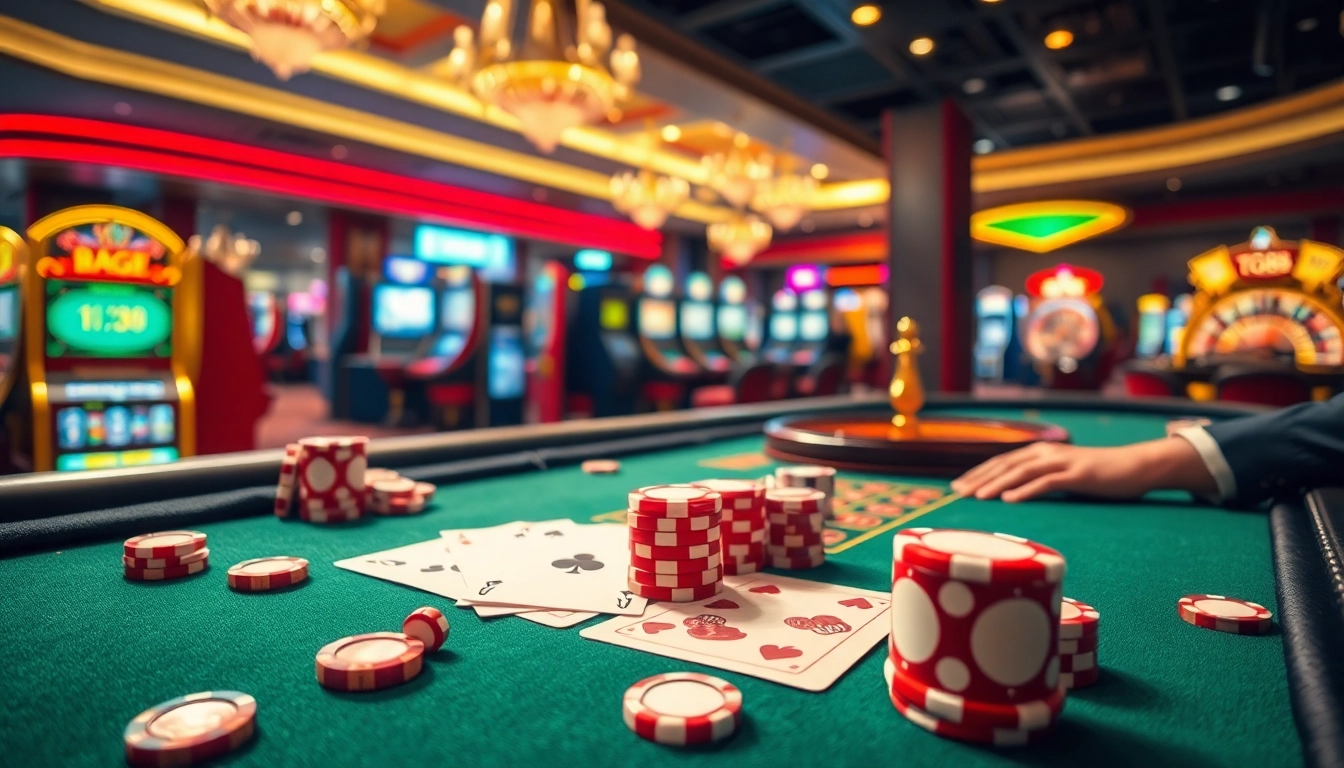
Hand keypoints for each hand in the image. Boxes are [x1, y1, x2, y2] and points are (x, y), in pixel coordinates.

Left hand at [950, 438, 1217, 502]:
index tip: (956, 487)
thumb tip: (1013, 495)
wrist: (1135, 467)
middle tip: (957, 493)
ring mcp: (1062, 462)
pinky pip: (1047, 482)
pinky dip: (1027, 490)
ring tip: (977, 497)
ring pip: (1021, 471)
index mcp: (1040, 453)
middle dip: (979, 478)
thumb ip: (1040, 480)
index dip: (977, 473)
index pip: (1001, 462)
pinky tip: (1011, 500)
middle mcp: (1046, 453)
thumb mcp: (1062, 476)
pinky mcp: (1078, 475)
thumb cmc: (1096, 476)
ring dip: (997, 484)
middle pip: (1005, 464)